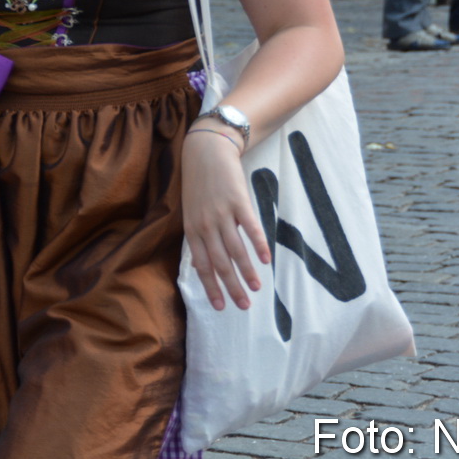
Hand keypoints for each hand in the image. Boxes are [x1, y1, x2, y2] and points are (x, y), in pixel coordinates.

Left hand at [181, 128, 269, 310]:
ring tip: (257, 288)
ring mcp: (222, 213)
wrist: (206, 151)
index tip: (221, 307)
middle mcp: (205, 225)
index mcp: (192, 230)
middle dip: (232, 287)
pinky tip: (267, 259)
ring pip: (235, 250)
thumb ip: (198, 238)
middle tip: (244, 306)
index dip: (212, 288)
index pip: (202, 266)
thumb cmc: (199, 185)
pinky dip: (259, 244)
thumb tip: (202, 265)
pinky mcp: (238, 200)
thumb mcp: (191, 212)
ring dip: (248, 271)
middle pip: (220, 263)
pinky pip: (250, 227)